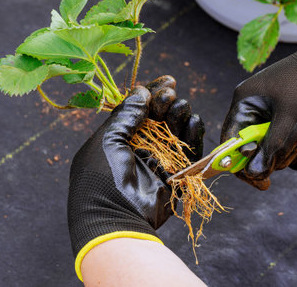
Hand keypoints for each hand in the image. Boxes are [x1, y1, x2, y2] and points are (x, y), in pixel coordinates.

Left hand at [68, 76, 203, 279]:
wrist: (113, 216)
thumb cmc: (102, 176)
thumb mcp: (108, 139)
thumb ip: (126, 114)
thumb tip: (141, 91)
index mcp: (118, 138)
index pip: (139, 110)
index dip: (153, 94)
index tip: (167, 81)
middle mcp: (139, 148)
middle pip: (159, 119)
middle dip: (167, 104)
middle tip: (170, 96)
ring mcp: (157, 161)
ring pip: (175, 132)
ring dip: (180, 117)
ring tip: (181, 108)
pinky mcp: (175, 174)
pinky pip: (188, 152)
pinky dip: (193, 136)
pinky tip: (194, 122)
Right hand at [221, 17, 296, 189]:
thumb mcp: (291, 118)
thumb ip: (272, 148)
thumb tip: (255, 174)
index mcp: (246, 103)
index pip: (231, 140)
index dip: (240, 162)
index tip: (258, 179)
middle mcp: (256, 109)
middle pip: (254, 148)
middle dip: (275, 155)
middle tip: (292, 151)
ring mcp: (274, 115)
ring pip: (273, 148)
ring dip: (291, 151)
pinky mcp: (290, 119)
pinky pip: (287, 144)